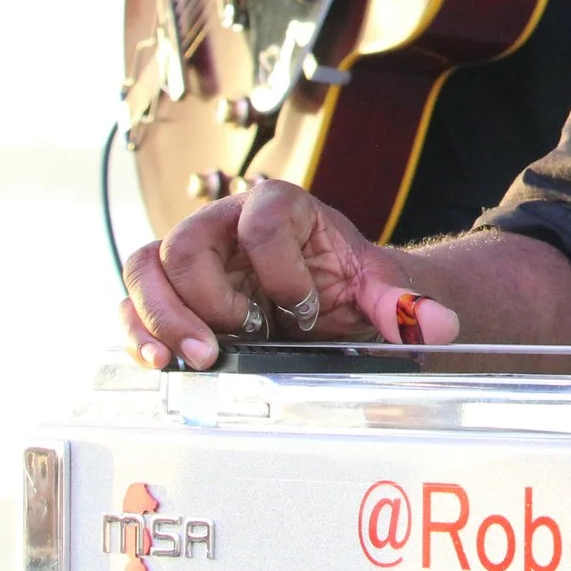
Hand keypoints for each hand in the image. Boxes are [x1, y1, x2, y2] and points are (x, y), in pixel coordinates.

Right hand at [119, 180, 459, 369]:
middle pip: (184, 243)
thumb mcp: (377, 290)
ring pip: (145, 269)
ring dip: (158, 318)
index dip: (278, 266)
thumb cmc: (345, 284)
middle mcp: (224, 222)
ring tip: (191, 361)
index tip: (300, 308)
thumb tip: (440, 325)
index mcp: (279, 206)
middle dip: (203, 300)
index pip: (261, 217)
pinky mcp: (169, 294)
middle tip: (229, 344)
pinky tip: (160, 364)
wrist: (326, 302)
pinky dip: (136, 334)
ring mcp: (190, 258)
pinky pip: (131, 305)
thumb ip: (402, 305)